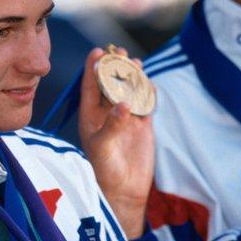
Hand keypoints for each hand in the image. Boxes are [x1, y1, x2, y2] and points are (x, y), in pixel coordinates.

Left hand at [78, 47, 154, 237]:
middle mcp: (106, 112)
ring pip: (128, 89)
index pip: (90, 85)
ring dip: (132, 75)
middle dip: (114, 66)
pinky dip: (148, 92)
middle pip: (110, 82)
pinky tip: (150, 83)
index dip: (92, 67)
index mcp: (90, 114)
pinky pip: (145, 103)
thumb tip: (123, 104)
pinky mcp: (142, 124)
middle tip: (119, 51)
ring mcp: (125, 117)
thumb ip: (112, 125)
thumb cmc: (104, 169)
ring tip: (135, 62)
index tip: (97, 51)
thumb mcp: (103, 146)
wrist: (124, 190)